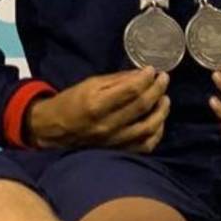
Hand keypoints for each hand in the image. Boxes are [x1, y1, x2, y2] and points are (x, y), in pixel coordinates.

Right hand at [26, 69, 169, 151]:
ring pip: (148, 127)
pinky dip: (157, 132)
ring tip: (165, 99)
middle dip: (157, 90)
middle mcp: (107, 124)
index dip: (145, 79)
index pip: (130, 90)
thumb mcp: (89, 84)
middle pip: (141, 107)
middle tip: (164, 79)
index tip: (153, 70)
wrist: (54, 129)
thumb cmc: (71, 102)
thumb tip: (140, 74)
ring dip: (161, 112)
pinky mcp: (119, 151)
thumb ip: (116, 80)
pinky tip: (159, 121)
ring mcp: (115, 141)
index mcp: (96, 104)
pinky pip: (145, 145)